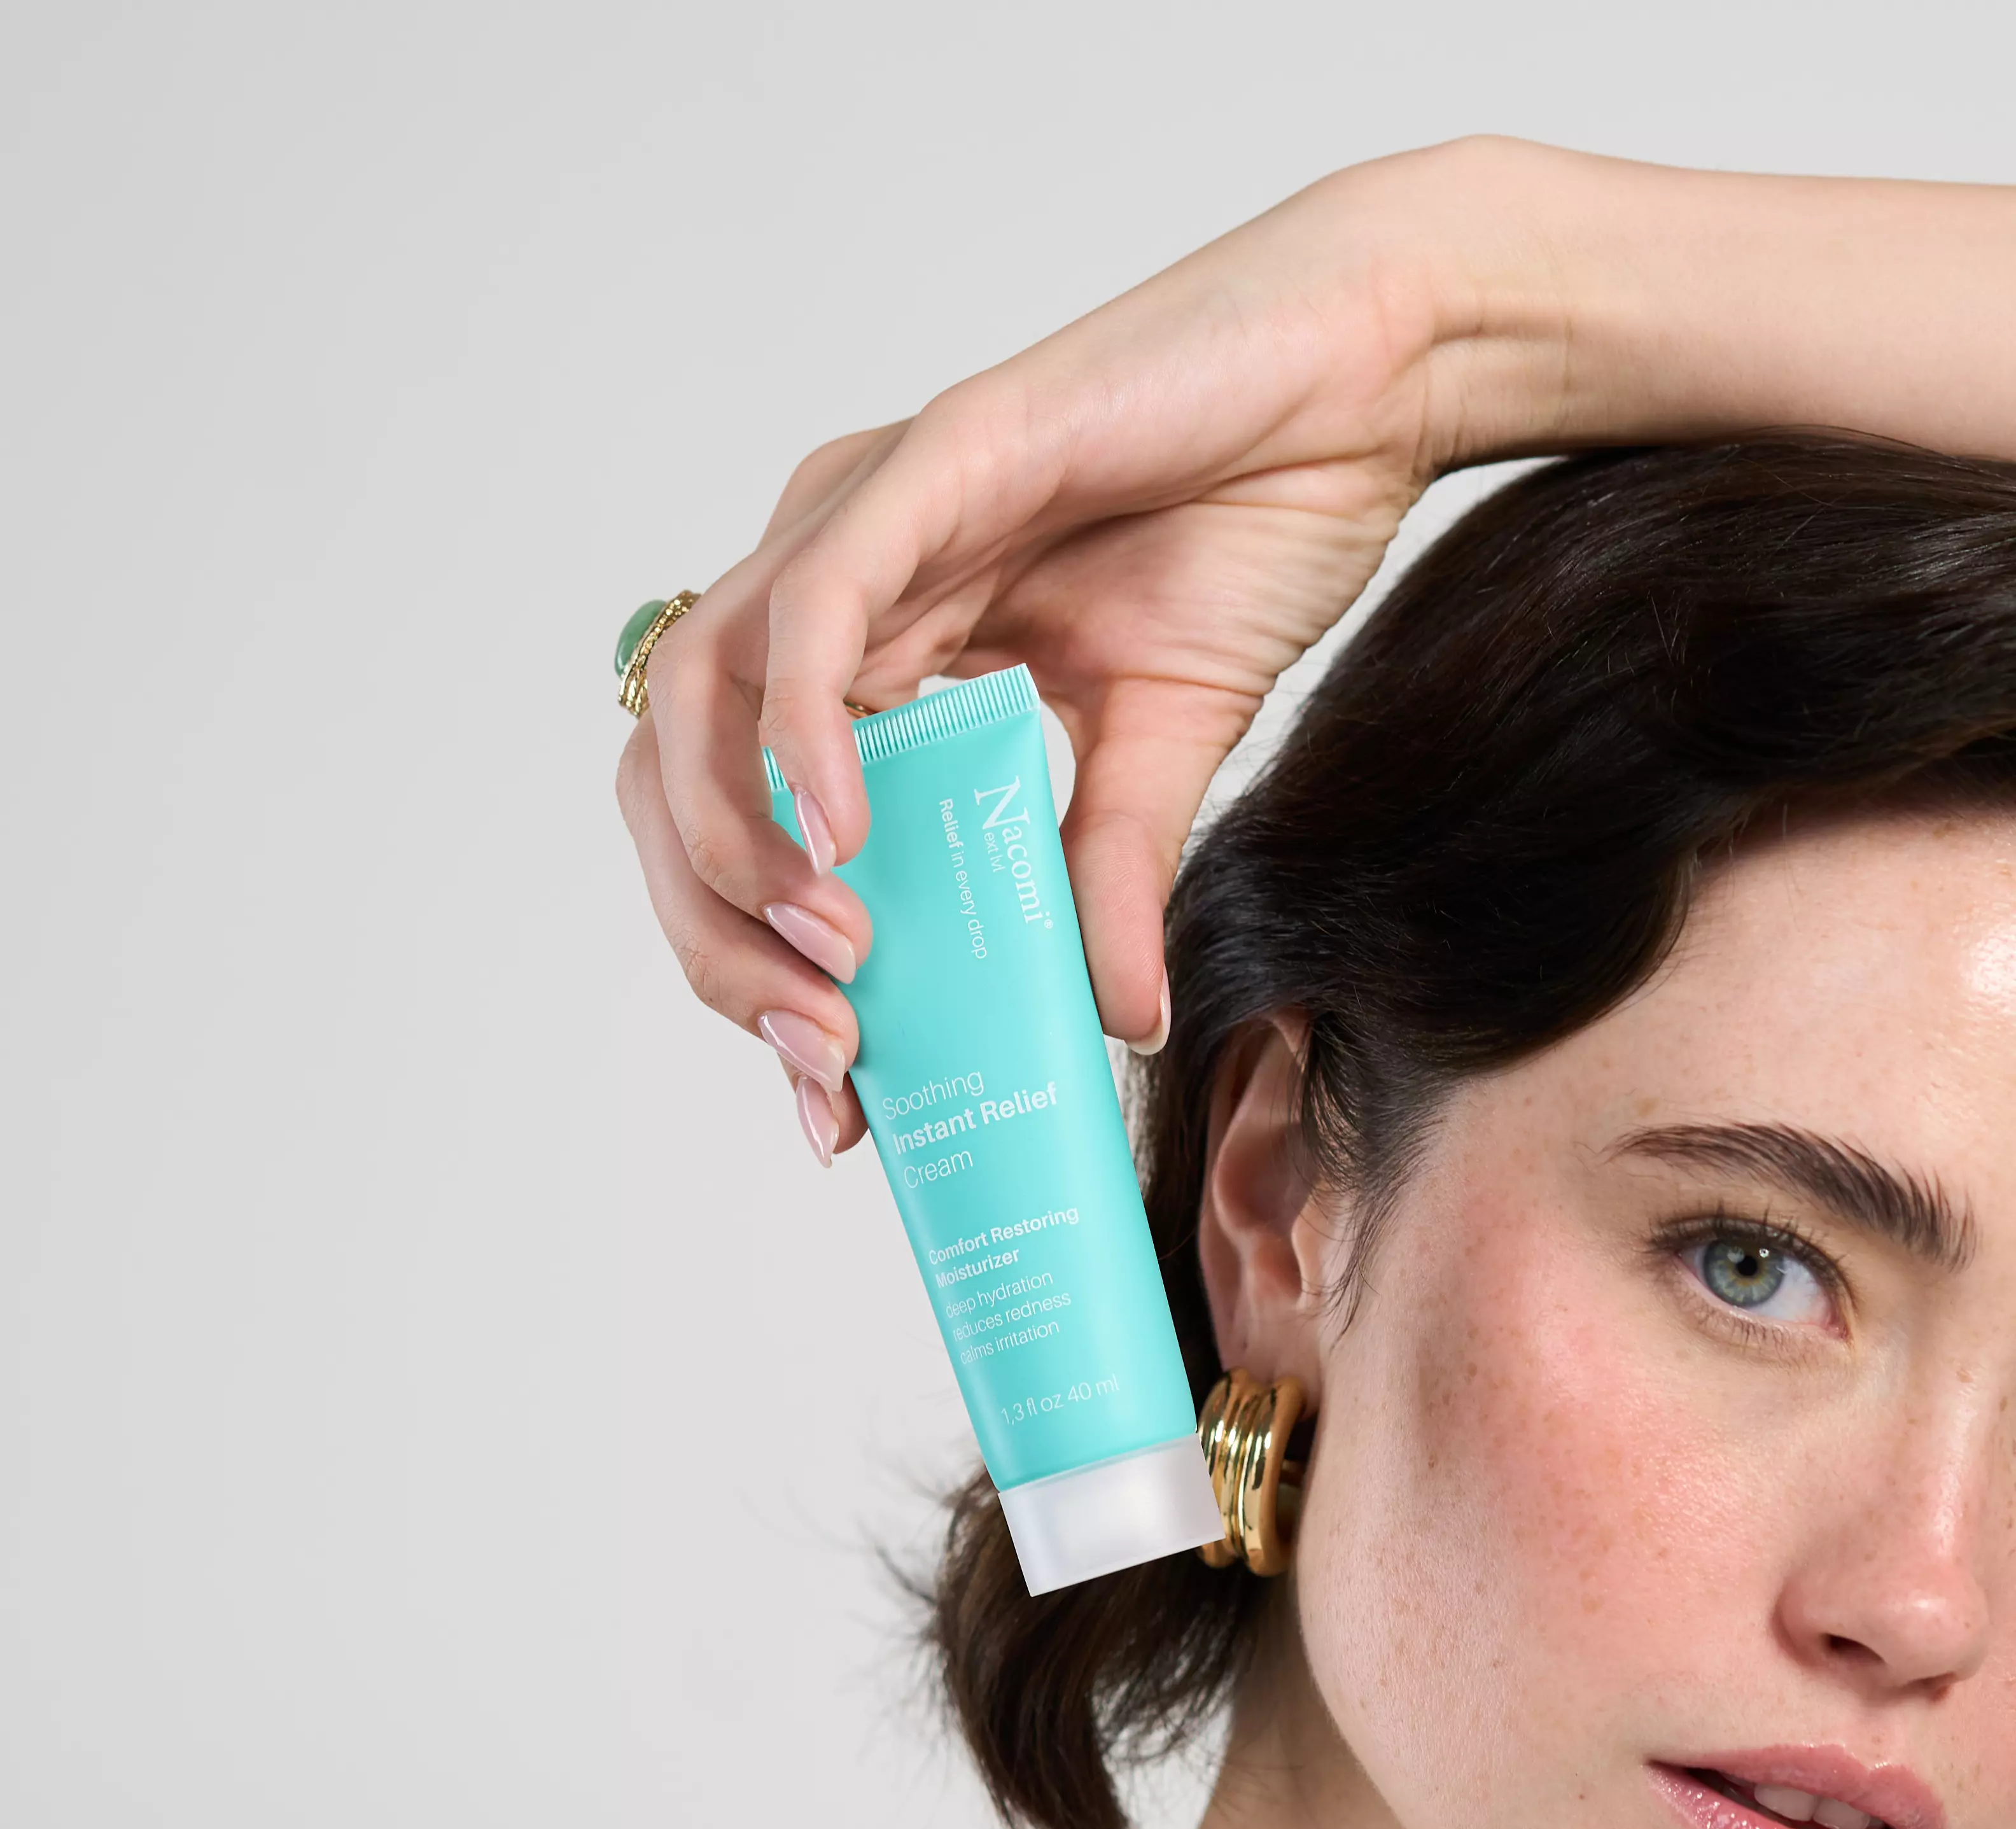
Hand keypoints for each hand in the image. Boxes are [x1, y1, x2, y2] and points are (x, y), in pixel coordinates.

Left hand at [620, 141, 1528, 1152]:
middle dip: (716, 935)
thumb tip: (1117, 1023)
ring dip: (734, 853)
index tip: (832, 1091)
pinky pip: (810, 610)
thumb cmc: (1252, 532)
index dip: (749, 960)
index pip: (732, 814)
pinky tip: (842, 842)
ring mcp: (864, 510)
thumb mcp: (1163, 752)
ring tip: (834, 961)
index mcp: (863, 645)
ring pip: (694, 693)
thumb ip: (1104, 876)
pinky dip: (799, 736)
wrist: (1363, 391)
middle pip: (669, 768)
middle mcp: (830, 577)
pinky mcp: (933, 458)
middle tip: (825, 1052)